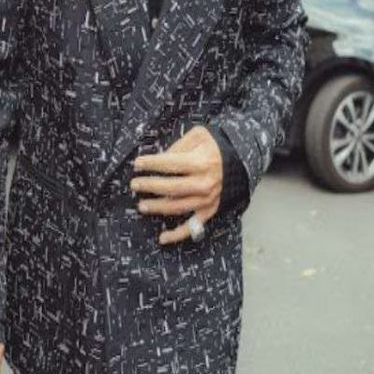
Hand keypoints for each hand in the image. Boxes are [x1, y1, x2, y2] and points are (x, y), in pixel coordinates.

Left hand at [131, 125, 222, 245]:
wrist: (239, 159)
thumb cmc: (215, 145)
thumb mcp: (198, 136)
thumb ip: (177, 146)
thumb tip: (158, 159)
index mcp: (201, 163)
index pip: (170, 164)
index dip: (151, 164)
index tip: (136, 163)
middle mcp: (205, 183)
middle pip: (172, 188)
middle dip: (150, 186)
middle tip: (134, 184)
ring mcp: (208, 199)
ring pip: (178, 207)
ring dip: (158, 207)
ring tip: (141, 205)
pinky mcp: (210, 209)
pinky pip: (193, 226)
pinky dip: (178, 234)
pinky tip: (162, 238)